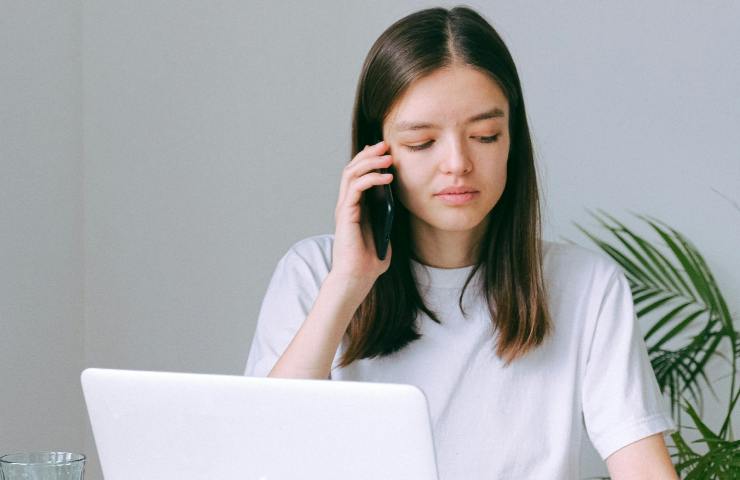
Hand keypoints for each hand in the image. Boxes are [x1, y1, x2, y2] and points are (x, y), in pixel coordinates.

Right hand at [331, 140, 393, 289]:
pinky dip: (371, 178)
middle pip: (352, 168)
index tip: (386, 150)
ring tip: (387, 156)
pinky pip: (356, 188)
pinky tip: (387, 177)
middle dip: (369, 154)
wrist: (357, 278)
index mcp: (355, 207)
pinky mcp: (346, 214)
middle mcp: (347, 204)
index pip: (358, 175)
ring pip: (351, 173)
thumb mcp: (386, 232)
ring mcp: (345, 208)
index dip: (370, 160)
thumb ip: (388, 216)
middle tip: (385, 144)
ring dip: (370, 161)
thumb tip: (399, 200)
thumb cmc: (370, 260)